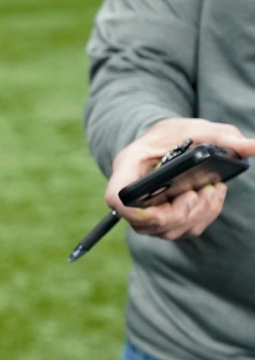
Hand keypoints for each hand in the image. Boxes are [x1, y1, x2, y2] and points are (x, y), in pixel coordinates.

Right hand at [106, 118, 254, 239]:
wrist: (169, 145)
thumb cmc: (176, 135)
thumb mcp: (196, 128)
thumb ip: (221, 136)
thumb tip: (252, 146)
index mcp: (128, 169)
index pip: (117, 198)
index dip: (134, 210)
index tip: (162, 205)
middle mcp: (131, 197)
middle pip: (146, 223)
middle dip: (181, 212)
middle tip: (199, 191)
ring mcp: (146, 214)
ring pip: (167, 231)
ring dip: (197, 214)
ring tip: (211, 190)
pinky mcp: (163, 223)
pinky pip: (183, 231)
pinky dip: (203, 217)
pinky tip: (212, 196)